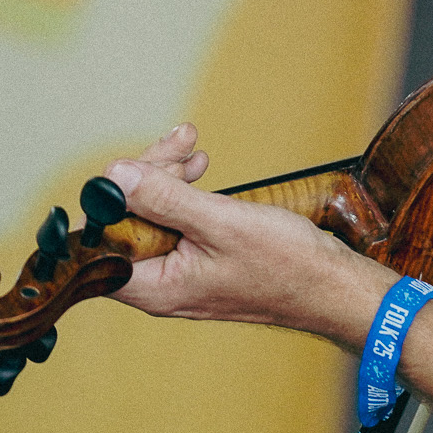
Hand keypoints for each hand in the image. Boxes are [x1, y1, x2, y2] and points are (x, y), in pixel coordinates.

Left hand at [101, 124, 394, 342]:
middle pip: (125, 222)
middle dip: (147, 176)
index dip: (111, 199)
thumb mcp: (222, 223)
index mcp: (153, 287)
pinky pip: (175, 222)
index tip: (138, 167)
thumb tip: (114, 176)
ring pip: (151, 216)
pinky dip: (184, 191)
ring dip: (168, 176)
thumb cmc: (286, 266)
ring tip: (191, 146)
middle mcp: (158, 284)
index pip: (101, 240)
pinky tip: (199, 168)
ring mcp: (178, 272)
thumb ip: (164, 199)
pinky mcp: (197, 260)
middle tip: (180, 145)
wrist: (331, 286)